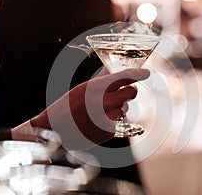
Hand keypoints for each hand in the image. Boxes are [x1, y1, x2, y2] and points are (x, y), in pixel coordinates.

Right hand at [30, 68, 149, 144]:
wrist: (55, 129)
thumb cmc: (68, 105)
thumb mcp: (83, 88)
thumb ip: (102, 79)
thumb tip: (113, 70)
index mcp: (97, 87)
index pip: (125, 77)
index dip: (138, 73)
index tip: (146, 73)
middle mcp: (104, 102)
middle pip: (132, 92)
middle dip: (129, 91)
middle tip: (122, 92)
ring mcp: (107, 118)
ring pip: (124, 108)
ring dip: (117, 107)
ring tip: (99, 111)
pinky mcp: (108, 132)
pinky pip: (118, 121)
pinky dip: (111, 120)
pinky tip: (97, 121)